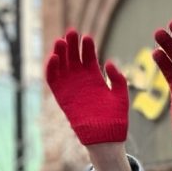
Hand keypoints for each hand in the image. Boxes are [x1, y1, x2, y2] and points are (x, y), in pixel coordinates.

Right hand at [44, 30, 130, 151]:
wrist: (106, 138)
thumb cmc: (116, 118)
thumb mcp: (121, 96)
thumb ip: (118, 79)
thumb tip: (109, 62)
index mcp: (95, 78)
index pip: (88, 56)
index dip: (87, 46)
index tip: (87, 37)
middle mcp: (81, 80)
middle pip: (73, 57)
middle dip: (72, 44)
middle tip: (72, 32)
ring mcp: (70, 87)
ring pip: (61, 65)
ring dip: (60, 52)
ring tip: (62, 41)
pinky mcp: (61, 96)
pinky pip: (53, 80)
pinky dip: (51, 68)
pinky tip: (54, 57)